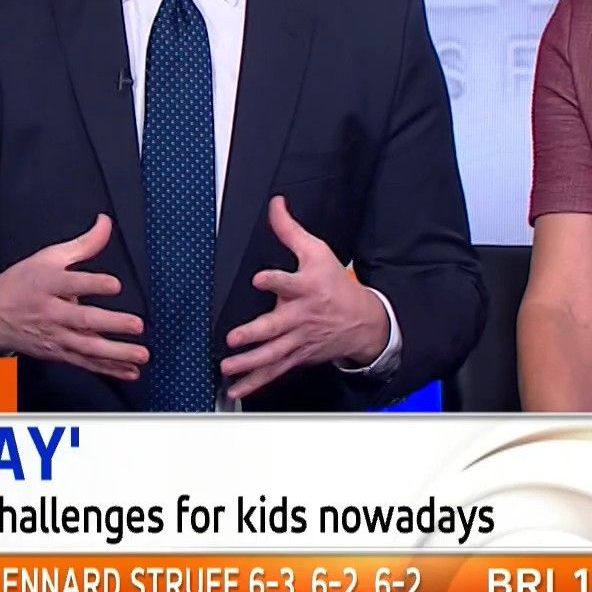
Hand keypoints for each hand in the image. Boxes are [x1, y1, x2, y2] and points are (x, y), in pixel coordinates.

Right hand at [0, 214, 145, 378]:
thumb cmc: (22, 283)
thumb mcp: (48, 257)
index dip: (93, 284)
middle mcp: (52, 312)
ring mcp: (55, 336)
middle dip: (111, 324)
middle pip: (82, 319)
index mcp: (48, 284)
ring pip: (87, 347)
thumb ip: (83, 243)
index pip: (72, 283)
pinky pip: (86, 363)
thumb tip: (106, 223)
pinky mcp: (58, 353)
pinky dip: (108, 370)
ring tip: (140, 355)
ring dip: (116, 354)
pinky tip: (129, 372)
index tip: (115, 284)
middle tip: (136, 325)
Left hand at [219, 196, 388, 399]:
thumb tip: (275, 204)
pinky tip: (236, 388)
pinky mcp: (296, 356)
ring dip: (249, 362)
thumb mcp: (317, 252)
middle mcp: (301, 317)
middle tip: (235, 338)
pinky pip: (274, 371)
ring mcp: (298, 340)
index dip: (276, 281)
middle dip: (255, 333)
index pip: (290, 282)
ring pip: (272, 354)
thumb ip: (290, 231)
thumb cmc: (335, 284)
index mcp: (306, 288)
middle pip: (276, 326)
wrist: (363, 322)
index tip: (261, 279)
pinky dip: (255, 382)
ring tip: (228, 366)